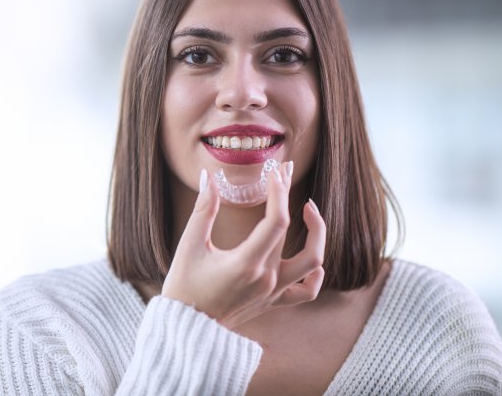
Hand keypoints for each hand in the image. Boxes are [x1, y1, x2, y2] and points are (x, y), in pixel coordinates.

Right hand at [161, 161, 325, 330]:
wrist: (186, 328)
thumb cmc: (184, 288)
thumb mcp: (189, 245)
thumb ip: (203, 209)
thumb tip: (208, 178)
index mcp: (246, 263)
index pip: (276, 221)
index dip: (279, 192)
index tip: (274, 172)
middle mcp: (266, 278)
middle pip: (291, 231)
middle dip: (287, 195)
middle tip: (284, 172)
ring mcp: (273, 292)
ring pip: (313, 262)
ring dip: (317, 233)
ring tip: (309, 209)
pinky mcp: (273, 301)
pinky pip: (307, 290)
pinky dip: (315, 272)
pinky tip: (312, 256)